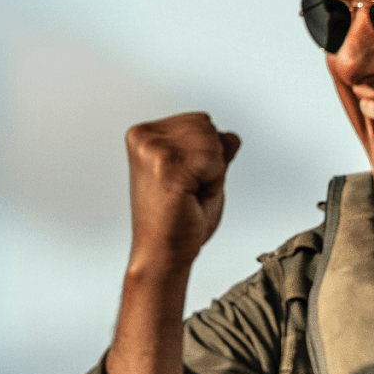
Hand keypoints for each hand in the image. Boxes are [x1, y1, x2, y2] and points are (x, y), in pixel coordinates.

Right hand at [125, 112, 240, 272]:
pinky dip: (212, 180)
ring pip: (212, 140)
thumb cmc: (179, 219)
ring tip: (189, 192)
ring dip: (212, 171)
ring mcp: (151, 148)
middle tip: (190, 188)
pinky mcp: (164, 163)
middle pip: (208, 126)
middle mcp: (143, 137)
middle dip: (211, 159)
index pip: (201, 121)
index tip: (186, 179)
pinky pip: (213, 159)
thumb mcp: (203, 174)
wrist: (165, 252)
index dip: (208, 153)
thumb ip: (215, 150)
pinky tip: (190, 195)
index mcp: (145, 135)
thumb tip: (230, 136)